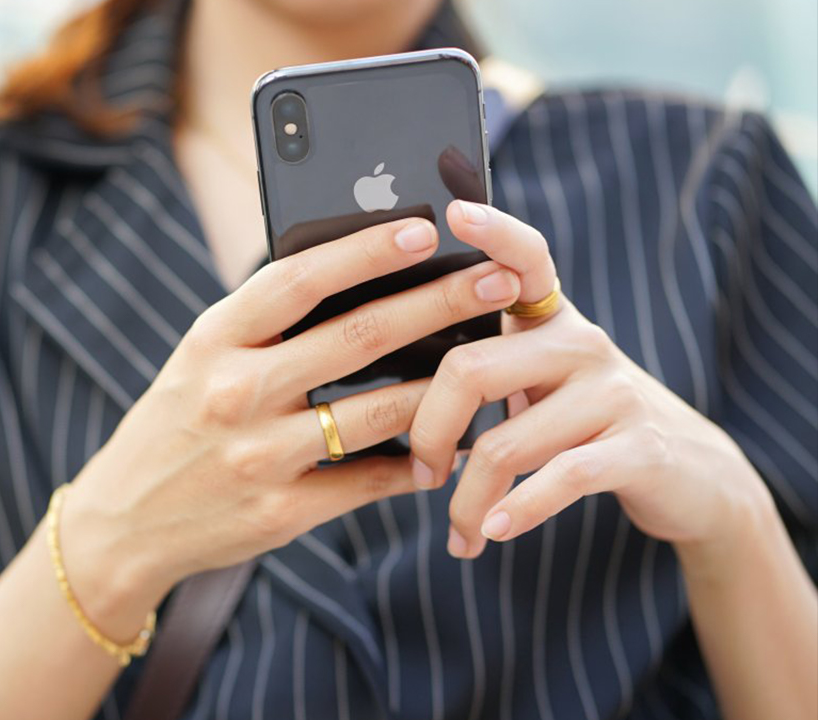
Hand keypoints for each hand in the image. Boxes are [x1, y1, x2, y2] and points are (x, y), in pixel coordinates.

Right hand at [59, 215, 526, 619]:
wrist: (123, 522)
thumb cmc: (175, 423)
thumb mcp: (200, 359)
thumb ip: (264, 324)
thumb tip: (359, 278)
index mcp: (213, 340)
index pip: (297, 279)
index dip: (366, 250)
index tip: (425, 227)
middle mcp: (234, 392)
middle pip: (357, 338)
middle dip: (438, 304)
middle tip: (497, 282)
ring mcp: (258, 457)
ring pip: (377, 414)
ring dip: (444, 390)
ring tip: (491, 366)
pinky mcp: (279, 513)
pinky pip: (367, 483)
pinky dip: (413, 465)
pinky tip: (446, 451)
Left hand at [409, 200, 772, 559]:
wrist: (687, 470)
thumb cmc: (580, 420)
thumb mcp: (540, 378)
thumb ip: (486, 361)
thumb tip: (384, 374)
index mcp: (549, 319)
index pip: (524, 256)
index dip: (493, 231)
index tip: (454, 211)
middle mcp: (580, 342)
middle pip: (470, 369)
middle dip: (428, 433)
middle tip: (420, 474)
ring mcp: (612, 393)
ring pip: (505, 444)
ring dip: (467, 499)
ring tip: (456, 531)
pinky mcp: (637, 447)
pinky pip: (559, 478)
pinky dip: (517, 511)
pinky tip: (490, 532)